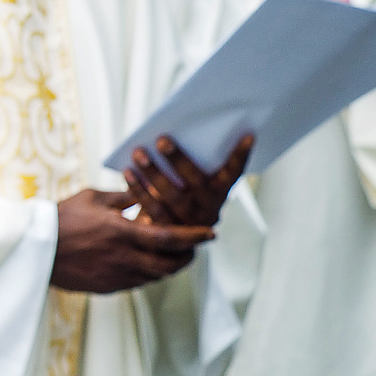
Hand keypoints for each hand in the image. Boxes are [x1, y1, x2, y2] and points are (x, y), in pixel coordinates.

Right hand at [50, 189, 213, 292]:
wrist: (36, 249)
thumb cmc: (62, 218)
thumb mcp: (92, 198)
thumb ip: (122, 197)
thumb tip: (143, 192)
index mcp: (121, 232)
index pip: (169, 237)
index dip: (193, 236)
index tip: (211, 233)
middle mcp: (123, 258)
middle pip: (169, 265)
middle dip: (187, 257)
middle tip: (193, 249)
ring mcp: (115, 276)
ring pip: (155, 276)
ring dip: (167, 266)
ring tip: (170, 255)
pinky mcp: (107, 287)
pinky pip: (136, 283)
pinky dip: (146, 274)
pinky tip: (143, 263)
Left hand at [124, 134, 252, 227]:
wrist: (162, 240)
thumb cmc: (173, 194)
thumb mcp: (185, 181)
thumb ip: (185, 164)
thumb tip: (168, 134)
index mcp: (219, 192)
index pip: (233, 173)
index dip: (241, 156)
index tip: (248, 135)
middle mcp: (209, 208)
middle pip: (196, 182)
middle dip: (179, 159)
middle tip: (162, 139)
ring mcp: (190, 222)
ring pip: (173, 196)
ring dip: (154, 172)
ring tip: (139, 153)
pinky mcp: (168, 232)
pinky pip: (153, 209)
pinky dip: (139, 189)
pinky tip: (128, 172)